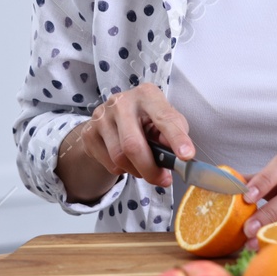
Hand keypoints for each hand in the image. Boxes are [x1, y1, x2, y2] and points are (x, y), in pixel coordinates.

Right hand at [71, 84, 193, 188]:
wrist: (112, 119)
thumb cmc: (146, 120)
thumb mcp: (164, 122)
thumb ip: (174, 134)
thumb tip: (178, 155)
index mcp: (147, 95)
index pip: (164, 118)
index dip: (176, 138)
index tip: (186, 156)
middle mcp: (121, 102)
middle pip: (133, 144)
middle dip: (150, 168)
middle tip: (163, 180)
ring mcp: (101, 116)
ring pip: (120, 158)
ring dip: (138, 171)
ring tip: (146, 168)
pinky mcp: (89, 132)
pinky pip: (109, 164)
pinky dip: (123, 171)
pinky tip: (128, 162)